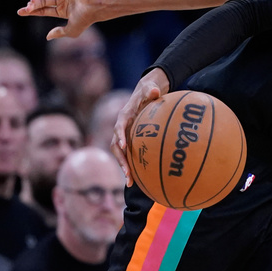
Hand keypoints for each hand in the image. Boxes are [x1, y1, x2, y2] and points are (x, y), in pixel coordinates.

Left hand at [20, 0, 99, 38]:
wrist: (95, 4)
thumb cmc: (86, 18)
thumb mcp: (72, 30)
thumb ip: (59, 33)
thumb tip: (47, 37)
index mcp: (63, 10)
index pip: (43, 10)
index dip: (31, 11)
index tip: (21, 12)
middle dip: (32, 2)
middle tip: (29, 5)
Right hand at [112, 68, 169, 184]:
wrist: (145, 93)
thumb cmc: (148, 91)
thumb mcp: (150, 88)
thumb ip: (151, 90)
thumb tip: (155, 91)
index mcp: (125, 115)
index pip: (119, 126)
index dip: (120, 136)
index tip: (124, 146)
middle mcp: (121, 127)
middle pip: (116, 145)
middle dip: (120, 159)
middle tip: (127, 172)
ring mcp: (124, 135)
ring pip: (120, 153)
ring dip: (124, 167)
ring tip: (130, 182)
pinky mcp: (129, 140)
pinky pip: (128, 155)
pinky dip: (131, 167)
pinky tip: (136, 180)